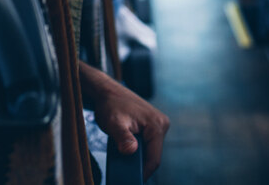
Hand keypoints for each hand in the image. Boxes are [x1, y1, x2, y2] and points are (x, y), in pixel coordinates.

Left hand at [79, 63, 169, 179]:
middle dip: (140, 166)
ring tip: (124, 164)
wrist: (107, 92)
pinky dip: (138, 151)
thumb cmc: (110, 105)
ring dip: (138, 158)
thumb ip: (123, 137)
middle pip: (153, 155)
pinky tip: (126, 153)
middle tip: (126, 174)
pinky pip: (147, 144)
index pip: (154, 158)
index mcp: (156, 126)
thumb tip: (131, 151)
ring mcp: (157, 125)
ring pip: (150, 150)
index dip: (143, 173)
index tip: (132, 181)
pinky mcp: (152, 126)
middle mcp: (161, 125)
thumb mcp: (114, 123)